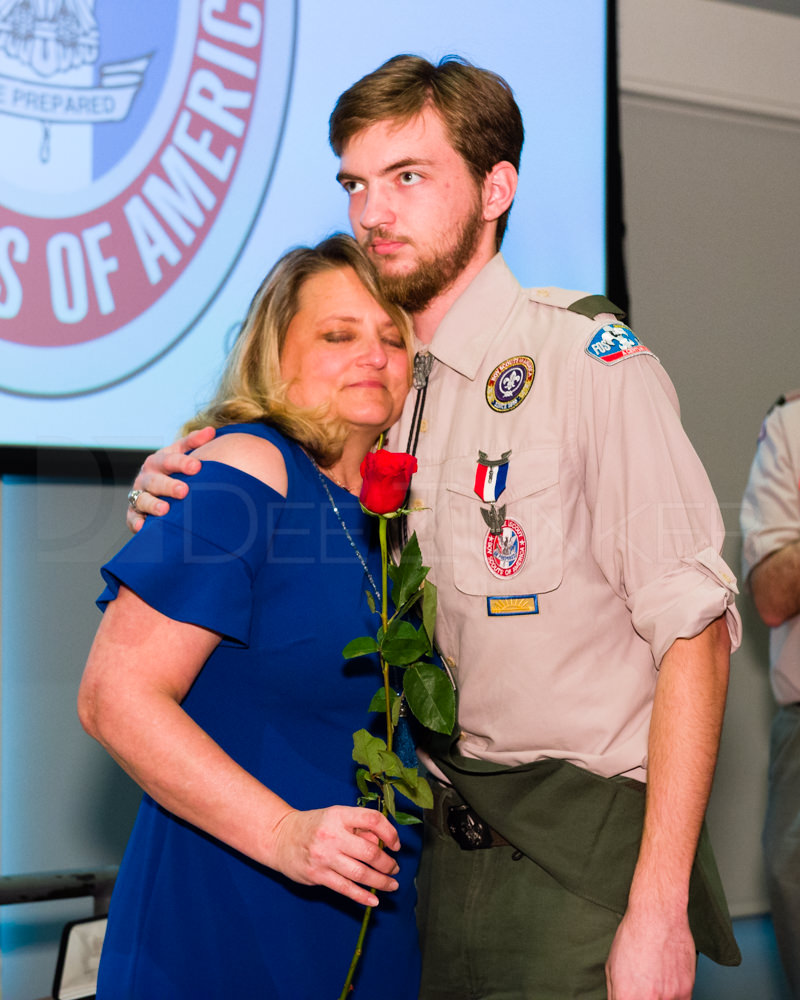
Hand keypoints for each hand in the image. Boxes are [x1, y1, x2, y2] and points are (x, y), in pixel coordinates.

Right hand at [126, 426, 215, 532]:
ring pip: (143, 499)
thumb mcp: (182, 453)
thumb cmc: (174, 470)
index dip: (182, 462)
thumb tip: (211, 431)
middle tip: (184, 490)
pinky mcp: (134, 513)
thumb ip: (195, 442)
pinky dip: (137, 523)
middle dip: (169, 485)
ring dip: (153, 504)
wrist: (158, 488)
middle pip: (156, 481)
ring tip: (165, 509)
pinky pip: (133, 518)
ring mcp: (139, 494)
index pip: (169, 459)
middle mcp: (146, 477)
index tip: (197, 467)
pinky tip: (144, 527)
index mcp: (158, 461)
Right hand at [269, 805, 401, 906]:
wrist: (281, 838)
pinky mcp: (317, 875)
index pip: (372, 819)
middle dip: (387, 864)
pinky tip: (374, 901)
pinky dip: (362, 896)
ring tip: (391, 884)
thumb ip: (359, 828)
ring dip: (381, 881)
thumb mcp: (336, 817)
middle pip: (370, 852)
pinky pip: (345, 888)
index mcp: (339, 815)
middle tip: (394, 868)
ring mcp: (324, 857)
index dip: (390, 832)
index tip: (396, 844)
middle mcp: (332, 835)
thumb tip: (383, 844)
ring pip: (360, 873)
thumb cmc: (315, 826)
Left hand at [605, 904, 695, 999]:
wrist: (658, 915)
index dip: (627, 999)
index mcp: (627, 996)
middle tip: (644, 986)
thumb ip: (615, 993)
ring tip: (655, 980)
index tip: (632, 995)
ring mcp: (670, 997)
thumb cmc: (634, 935)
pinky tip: (667, 979)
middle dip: (644, 996)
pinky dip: (674, 995)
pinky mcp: (687, 991)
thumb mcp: (612, 966)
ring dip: (660, 997)